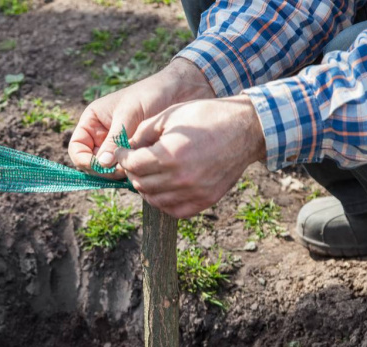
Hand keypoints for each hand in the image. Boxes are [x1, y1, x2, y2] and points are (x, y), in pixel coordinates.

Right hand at [68, 58, 214, 177]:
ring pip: (107, 169)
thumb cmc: (150, 94)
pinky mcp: (132, 153)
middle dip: (103, 170)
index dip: (85, 161)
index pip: (77, 149)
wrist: (179, 92)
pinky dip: (130, 172)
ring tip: (135, 168)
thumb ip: (115, 139)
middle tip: (123, 170)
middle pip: (90, 163)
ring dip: (118, 173)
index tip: (102, 166)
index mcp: (92, 121)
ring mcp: (116, 145)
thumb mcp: (129, 114)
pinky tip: (142, 169)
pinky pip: (124, 168)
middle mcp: (101, 135)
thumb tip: (102, 164)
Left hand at [114, 95, 265, 217]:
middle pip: (140, 183)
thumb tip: (126, 148)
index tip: (122, 152)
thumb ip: (143, 133)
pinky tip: (164, 188)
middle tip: (135, 162)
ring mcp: (194, 192)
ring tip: (148, 174)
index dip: (122, 157)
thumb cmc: (205, 117)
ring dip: (146, 187)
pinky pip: (175, 210)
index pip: (132, 165)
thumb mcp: (170, 116)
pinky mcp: (205, 200)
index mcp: (169, 155)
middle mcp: (181, 178)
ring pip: (155, 200)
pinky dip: (165, 202)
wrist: (245, 129)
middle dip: (133, 172)